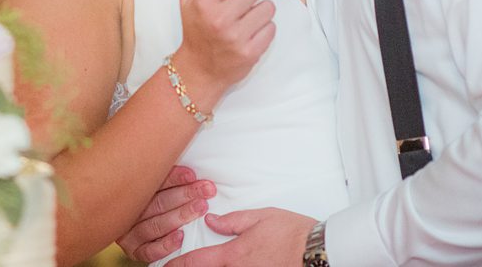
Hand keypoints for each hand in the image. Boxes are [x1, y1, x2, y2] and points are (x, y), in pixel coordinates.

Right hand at [117, 165, 217, 262]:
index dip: (174, 178)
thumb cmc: (154, 203)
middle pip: (158, 203)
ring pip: (156, 224)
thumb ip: (167, 180)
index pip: (154, 183)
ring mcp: (130, 233)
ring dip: (180, 215)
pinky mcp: (135, 252)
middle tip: (206, 190)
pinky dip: (166, 243)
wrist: (135, 235)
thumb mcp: (156, 188)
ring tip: (200, 207)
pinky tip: (181, 236)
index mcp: (133, 192)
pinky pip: (150, 251)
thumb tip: (192, 169)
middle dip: (185, 195)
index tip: (193, 175)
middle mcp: (129, 212)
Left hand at [165, 208, 315, 265]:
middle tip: (177, 266)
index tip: (165, 266)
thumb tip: (211, 221)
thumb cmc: (292, 233)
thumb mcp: (260, 218)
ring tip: (199, 266)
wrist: (316, 253)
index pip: (197, 262)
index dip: (177, 265)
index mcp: (233, 255)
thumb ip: (232, 221)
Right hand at [176, 0, 275, 100]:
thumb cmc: (194, 31)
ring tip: (248, 16)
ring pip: (268, 7)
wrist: (199, 70)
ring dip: (261, 10)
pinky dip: (265, 28)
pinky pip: (272, 28)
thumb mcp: (187, 0)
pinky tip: (251, 31)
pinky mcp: (250, 52)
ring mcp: (236, 37)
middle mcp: (220, 18)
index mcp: (205, 2)